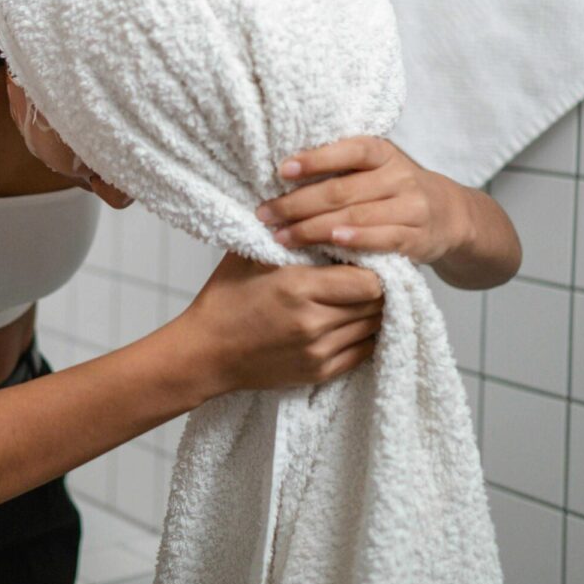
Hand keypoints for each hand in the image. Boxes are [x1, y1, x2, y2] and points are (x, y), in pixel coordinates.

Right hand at [179, 250, 384, 395]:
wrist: (205, 352)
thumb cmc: (225, 299)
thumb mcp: (249, 255)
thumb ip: (286, 234)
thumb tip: (317, 212)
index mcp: (298, 288)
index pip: (368, 281)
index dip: (374, 267)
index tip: (365, 257)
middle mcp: (314, 323)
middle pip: (376, 304)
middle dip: (377, 287)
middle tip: (368, 273)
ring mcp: (318, 352)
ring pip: (373, 327)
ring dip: (371, 310)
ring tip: (359, 295)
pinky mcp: (319, 372)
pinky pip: (363, 352)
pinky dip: (363, 334)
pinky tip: (351, 320)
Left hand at [254, 135, 471, 265]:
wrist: (449, 215)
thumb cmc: (392, 189)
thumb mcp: (374, 168)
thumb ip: (339, 168)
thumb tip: (280, 172)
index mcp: (382, 153)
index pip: (348, 150)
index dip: (315, 159)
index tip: (281, 170)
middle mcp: (398, 176)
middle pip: (342, 190)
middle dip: (297, 204)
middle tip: (265, 214)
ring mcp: (411, 207)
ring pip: (356, 216)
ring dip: (312, 228)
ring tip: (281, 236)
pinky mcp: (417, 238)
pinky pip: (382, 239)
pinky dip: (355, 240)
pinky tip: (330, 242)